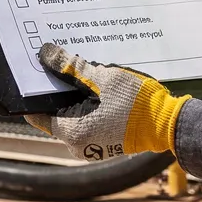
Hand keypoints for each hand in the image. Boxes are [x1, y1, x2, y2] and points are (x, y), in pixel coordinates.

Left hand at [24, 42, 187, 160]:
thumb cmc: (134, 103)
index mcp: (71, 132)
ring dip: (73, 98)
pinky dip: (86, 108)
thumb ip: (70, 68)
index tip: (33, 74)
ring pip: (71, 118)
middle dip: (56, 92)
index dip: (34, 93)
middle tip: (57, 67)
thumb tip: (46, 54)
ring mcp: (91, 147)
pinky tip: (92, 89)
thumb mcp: (100, 79)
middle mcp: (77, 145)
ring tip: (77, 74)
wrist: (168, 124)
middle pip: (55, 114)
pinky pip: (86, 123)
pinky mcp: (104, 144)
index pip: (37, 114)